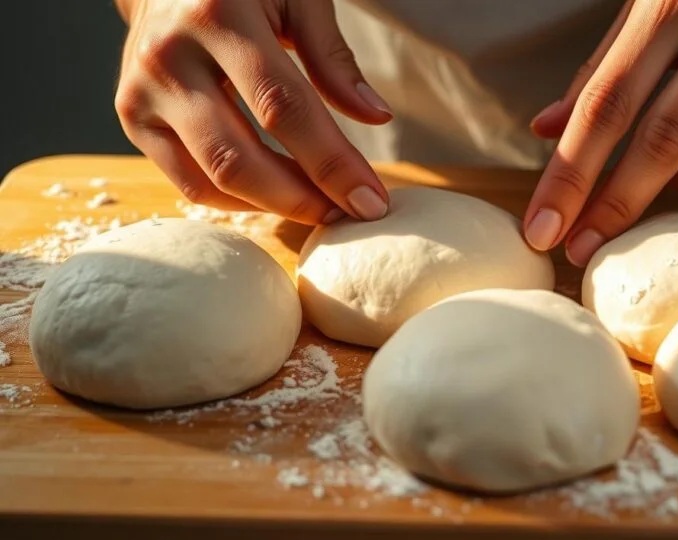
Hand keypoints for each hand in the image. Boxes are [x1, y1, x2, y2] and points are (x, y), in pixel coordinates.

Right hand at [114, 0, 392, 224]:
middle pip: (240, 158)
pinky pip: (189, 183)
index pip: (283, 107)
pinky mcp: (132, 118)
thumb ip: (333, 57)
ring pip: (212, 180)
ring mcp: (140, 92)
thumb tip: (377, 116)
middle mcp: (168, 57)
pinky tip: (280, 196)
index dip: (331, 162)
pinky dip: (239, 201)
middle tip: (350, 215)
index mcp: (217, 16)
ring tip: (322, 207)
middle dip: (303, 199)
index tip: (371, 200)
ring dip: (274, 207)